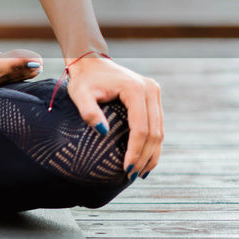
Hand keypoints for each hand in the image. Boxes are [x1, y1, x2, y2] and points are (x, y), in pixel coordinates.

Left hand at [65, 54, 162, 179]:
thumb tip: (103, 132)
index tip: (126, 168)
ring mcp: (154, 94)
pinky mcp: (153, 98)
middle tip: (132, 176)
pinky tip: (145, 159)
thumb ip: (88, 112)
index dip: (135, 150)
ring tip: (140, 173)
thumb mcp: (79, 94)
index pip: (141, 127)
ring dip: (152, 153)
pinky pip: (157, 125)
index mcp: (136, 89)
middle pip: (155, 131)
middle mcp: (151, 90)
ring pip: (160, 130)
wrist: (92, 62)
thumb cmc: (83, 80)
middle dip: (144, 156)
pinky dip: (152, 144)